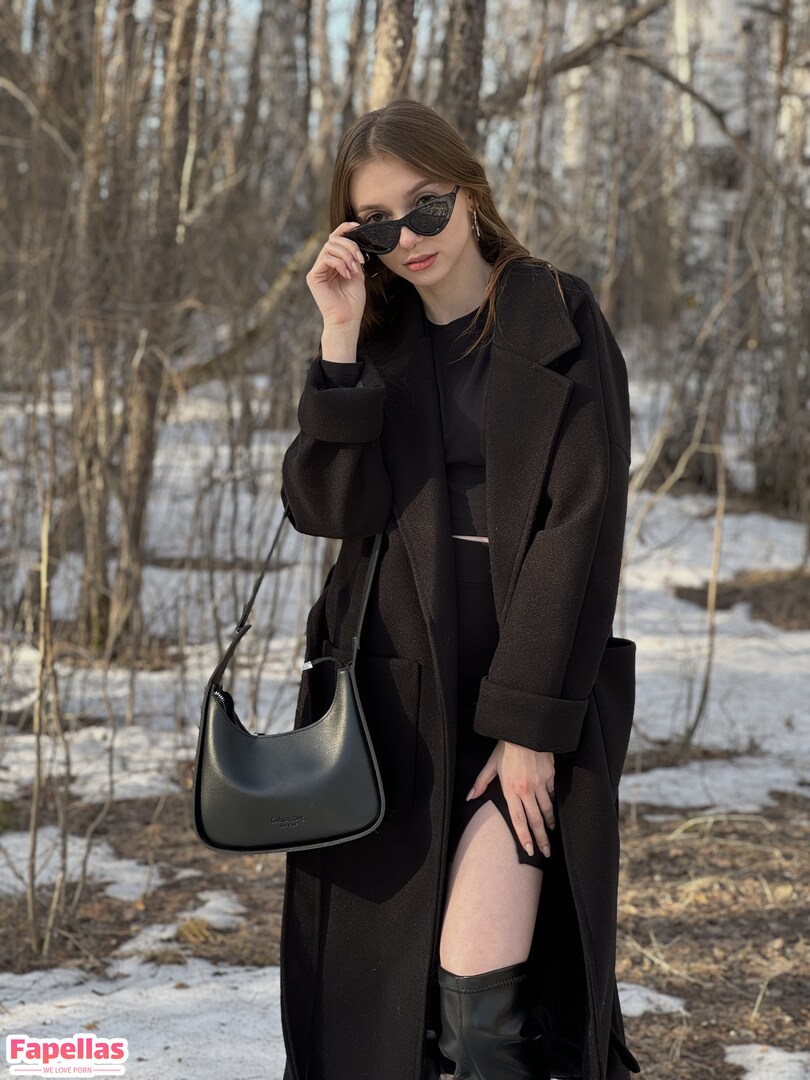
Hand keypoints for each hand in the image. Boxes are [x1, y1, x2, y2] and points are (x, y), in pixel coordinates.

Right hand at [306, 221, 367, 330]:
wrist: (347, 320)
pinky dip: (339, 263)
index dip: (345, 228)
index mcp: (333, 262)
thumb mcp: (358, 274)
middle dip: (350, 246)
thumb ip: (354, 258)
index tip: (357, 226)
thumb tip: (355, 241)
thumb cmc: (353, 301)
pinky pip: (325, 258)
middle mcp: (323, 264)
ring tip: (353, 270)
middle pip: (333, 240)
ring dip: (346, 256)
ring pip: (329, 247)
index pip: (336, 238)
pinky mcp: (313, 277)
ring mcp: (317, 270)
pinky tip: (346, 274)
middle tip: (359, 260)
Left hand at [467, 741, 555, 858]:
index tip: (529, 850)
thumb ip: (481, 783)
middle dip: (542, 839)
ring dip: (549, 823)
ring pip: (547, 809)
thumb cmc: (506, 747)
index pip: (518, 819)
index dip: (524, 837)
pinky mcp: (550, 775)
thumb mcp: (491, 765)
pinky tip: (552, 809)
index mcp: (511, 789)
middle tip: (547, 852)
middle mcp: (527, 789)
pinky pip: (552, 793)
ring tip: (550, 833)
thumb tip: (469, 797)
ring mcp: (541, 783)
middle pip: (536, 819)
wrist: (525, 730)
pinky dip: (552, 802)